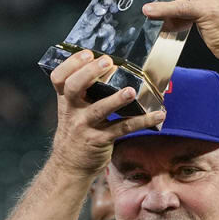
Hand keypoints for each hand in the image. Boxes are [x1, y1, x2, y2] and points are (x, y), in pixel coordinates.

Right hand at [48, 51, 167, 174]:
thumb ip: (85, 94)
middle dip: (89, 73)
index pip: (59, 78)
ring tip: (131, 90)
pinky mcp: (100, 140)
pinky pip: (122, 129)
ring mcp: (85, 126)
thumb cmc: (77, 132)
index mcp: (66, 101)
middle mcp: (73, 111)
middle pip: (74, 88)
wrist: (70, 166)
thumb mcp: (72, 111)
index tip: (87, 53)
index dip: (70, 64)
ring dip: (116, 99)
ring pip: (99, 110)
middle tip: (107, 62)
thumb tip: (111, 69)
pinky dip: (142, 121)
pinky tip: (159, 115)